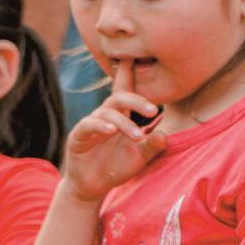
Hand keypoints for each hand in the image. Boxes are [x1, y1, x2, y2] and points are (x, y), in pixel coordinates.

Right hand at [62, 61, 166, 202]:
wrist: (92, 187)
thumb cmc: (116, 166)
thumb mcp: (139, 158)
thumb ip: (152, 146)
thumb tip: (166, 135)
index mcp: (120, 115)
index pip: (125, 90)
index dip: (128, 73)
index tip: (136, 57)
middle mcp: (105, 115)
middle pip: (119, 97)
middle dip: (137, 101)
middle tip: (154, 110)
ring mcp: (91, 124)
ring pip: (107, 112)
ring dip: (124, 123)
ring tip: (138, 135)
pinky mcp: (79, 136)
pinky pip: (89, 125)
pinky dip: (101, 125)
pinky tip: (111, 130)